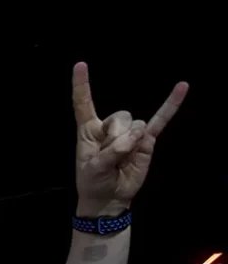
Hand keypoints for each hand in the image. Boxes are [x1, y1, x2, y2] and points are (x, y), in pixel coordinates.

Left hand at [71, 62, 187, 215]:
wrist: (109, 198)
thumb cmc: (94, 181)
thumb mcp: (93, 169)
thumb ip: (112, 152)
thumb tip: (137, 136)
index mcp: (88, 129)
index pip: (83, 103)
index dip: (81, 85)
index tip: (80, 65)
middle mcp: (109, 126)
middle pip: (118, 116)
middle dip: (116, 138)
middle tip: (110, 157)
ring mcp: (130, 131)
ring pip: (135, 124)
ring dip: (130, 143)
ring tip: (122, 159)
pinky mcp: (146, 140)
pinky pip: (160, 120)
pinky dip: (170, 105)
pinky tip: (182, 88)